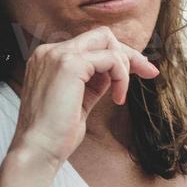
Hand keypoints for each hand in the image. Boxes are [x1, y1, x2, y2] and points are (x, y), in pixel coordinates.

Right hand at [7, 26, 159, 168]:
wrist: (38, 150)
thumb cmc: (56, 134)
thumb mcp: (79, 100)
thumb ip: (93, 81)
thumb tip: (116, 72)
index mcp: (49, 58)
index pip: (91, 44)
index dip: (118, 56)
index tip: (141, 71)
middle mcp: (50, 51)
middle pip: (101, 36)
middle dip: (129, 54)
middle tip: (149, 72)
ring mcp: (58, 55)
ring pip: (107, 42)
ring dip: (125, 67)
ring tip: (121, 95)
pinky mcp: (69, 64)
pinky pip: (110, 59)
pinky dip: (121, 76)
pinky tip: (118, 98)